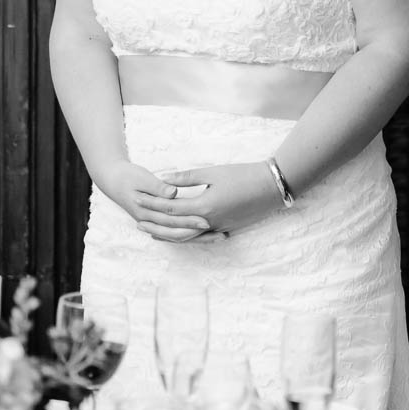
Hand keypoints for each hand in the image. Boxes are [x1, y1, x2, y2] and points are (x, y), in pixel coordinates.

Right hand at [96, 160, 209, 241]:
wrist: (113, 180)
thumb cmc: (128, 176)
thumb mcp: (142, 178)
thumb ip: (158, 186)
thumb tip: (173, 193)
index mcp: (146, 212)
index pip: (172, 220)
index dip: (190, 220)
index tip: (207, 221)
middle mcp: (150, 222)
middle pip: (177, 233)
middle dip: (198, 233)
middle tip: (220, 233)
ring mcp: (153, 223)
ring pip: (177, 236)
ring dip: (198, 238)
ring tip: (219, 236)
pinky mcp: (157, 220)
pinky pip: (174, 232)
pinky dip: (189, 233)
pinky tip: (205, 233)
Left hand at [135, 162, 281, 240]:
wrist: (271, 186)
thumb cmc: (243, 174)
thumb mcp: (213, 172)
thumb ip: (187, 177)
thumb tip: (164, 178)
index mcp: (204, 207)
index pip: (170, 209)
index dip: (152, 204)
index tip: (137, 199)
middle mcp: (208, 223)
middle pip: (175, 227)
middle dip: (155, 224)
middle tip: (137, 221)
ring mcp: (217, 229)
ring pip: (187, 237)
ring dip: (168, 235)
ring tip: (153, 233)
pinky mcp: (225, 229)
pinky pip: (200, 238)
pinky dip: (186, 237)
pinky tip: (180, 234)